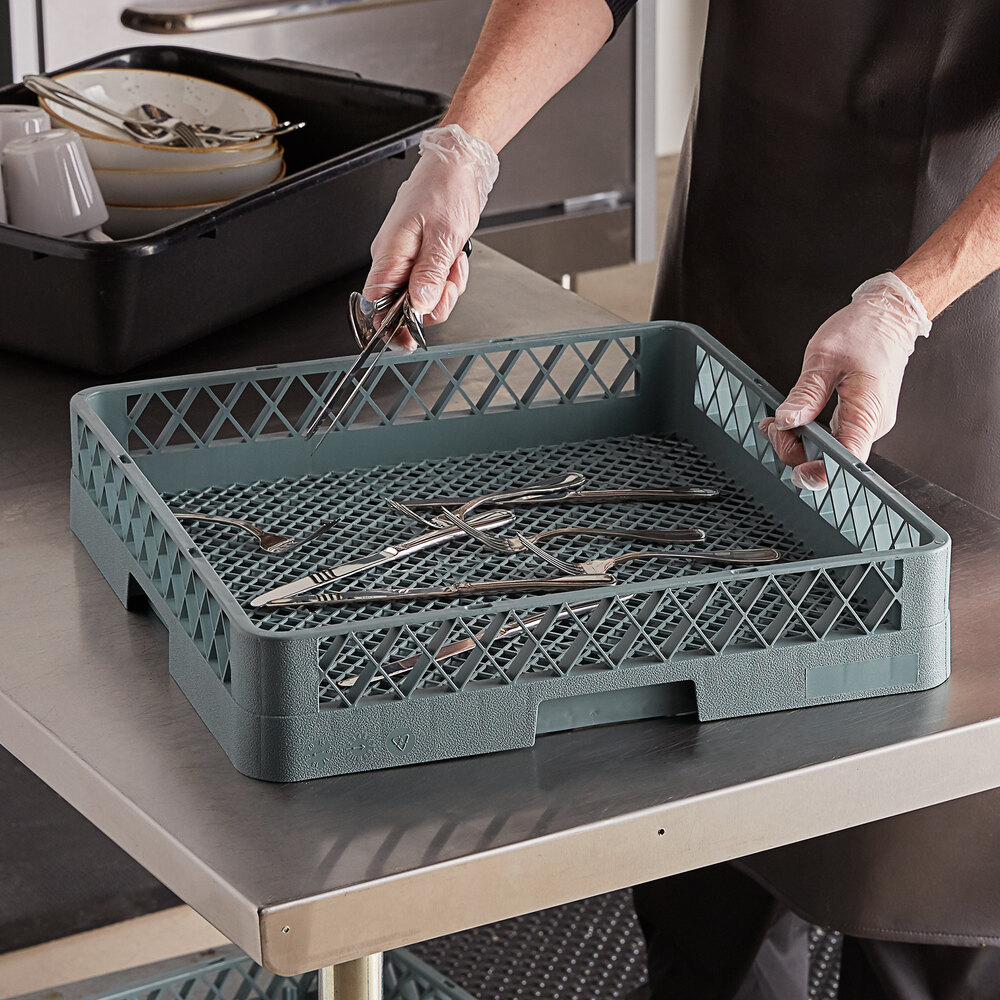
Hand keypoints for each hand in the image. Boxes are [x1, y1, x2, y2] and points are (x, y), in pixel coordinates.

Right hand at [361, 123, 498, 349]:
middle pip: (403, 307)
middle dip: (433, 303)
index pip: (375, 306)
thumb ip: (430, 275)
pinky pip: (433, 283)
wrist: (457, 165)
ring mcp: (406, 259)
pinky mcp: (420, 257)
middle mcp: (392, 260)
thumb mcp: (444, 236)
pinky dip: (449, 278)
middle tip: (449, 282)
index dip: (388, 329)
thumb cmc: (446, 190)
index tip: (407, 342)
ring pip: (423, 297)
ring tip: (455, 262)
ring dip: (445, 289)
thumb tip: (419, 306)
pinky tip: (455, 258)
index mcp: (388, 255)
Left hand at [760, 272, 931, 488]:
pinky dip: (809, 432)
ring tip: (777, 421)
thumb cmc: (864, 331)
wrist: (889, 316)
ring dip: (799, 440)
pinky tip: (793, 419)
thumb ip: (805, 394)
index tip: (797, 471)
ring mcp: (867, 422)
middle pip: (832, 458)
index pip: (849, 460)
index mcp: (867, 412)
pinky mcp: (860, 417)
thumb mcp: (823, 359)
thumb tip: (786, 421)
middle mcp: (871, 424)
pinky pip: (834, 436)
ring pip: (830, 448)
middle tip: (772, 427)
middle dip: (795, 449)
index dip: (822, 473)